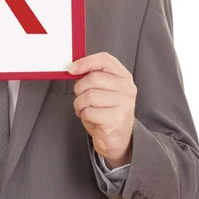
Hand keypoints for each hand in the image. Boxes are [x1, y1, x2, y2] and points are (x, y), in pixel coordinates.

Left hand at [68, 52, 135, 167]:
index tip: (72, 69)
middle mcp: (126, 88)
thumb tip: (73, 67)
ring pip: (89, 96)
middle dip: (79, 88)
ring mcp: (123, 104)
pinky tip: (91, 117)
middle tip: (81, 96)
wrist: (117, 139)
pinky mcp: (116, 119)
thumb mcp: (103, 89)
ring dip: (80, 104)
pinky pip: (89, 111)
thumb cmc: (107, 111)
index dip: (85, 62)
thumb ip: (92, 76)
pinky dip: (84, 115)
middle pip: (93, 78)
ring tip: (85, 108)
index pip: (104, 59)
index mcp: (123, 76)